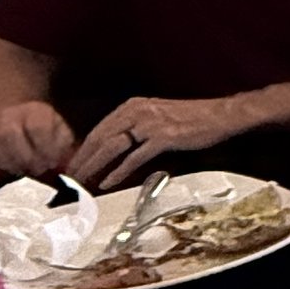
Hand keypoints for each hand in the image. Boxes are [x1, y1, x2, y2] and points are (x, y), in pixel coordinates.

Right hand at [0, 99, 76, 179]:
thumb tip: (69, 170)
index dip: (46, 147)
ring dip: (8, 161)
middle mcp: (9, 115)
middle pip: (11, 133)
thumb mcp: (59, 135)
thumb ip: (65, 150)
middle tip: (37, 169)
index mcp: (35, 111)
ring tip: (21, 170)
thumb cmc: (42, 136)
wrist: (13, 120)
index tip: (52, 162)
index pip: (38, 127)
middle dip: (26, 156)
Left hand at [71, 93, 243, 192]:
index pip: (101, 128)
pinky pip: (134, 158)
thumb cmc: (191, 119)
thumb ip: (136, 127)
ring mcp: (149, 124)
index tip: (74, 164)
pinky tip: (107, 182)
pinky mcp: (162, 137)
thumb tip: (116, 148)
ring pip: (112, 147)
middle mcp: (137, 111)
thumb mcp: (157, 116)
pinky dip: (119, 172)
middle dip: (83, 159)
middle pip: (101, 137)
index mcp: (133, 105)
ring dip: (94, 166)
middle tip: (69, 177)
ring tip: (82, 181)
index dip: (84, 148)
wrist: (220, 115)